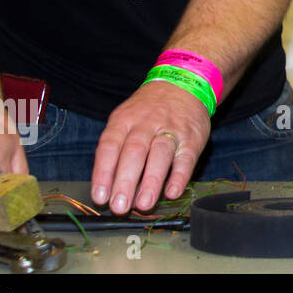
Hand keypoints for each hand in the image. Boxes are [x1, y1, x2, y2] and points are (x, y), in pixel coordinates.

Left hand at [91, 80, 209, 214]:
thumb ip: (117, 150)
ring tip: (143, 204)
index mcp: (124, 120)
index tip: (100, 197)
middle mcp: (147, 124)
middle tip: (120, 207)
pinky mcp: (192, 138)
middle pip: (134, 152)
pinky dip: (179, 176)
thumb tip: (110, 188)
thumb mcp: (126, 119)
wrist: (183, 85)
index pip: (110, 146)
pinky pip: (186, 158)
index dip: (103, 172)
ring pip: (160, 154)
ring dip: (151, 181)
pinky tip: (172, 193)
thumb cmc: (148, 111)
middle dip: (125, 181)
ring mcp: (171, 129)